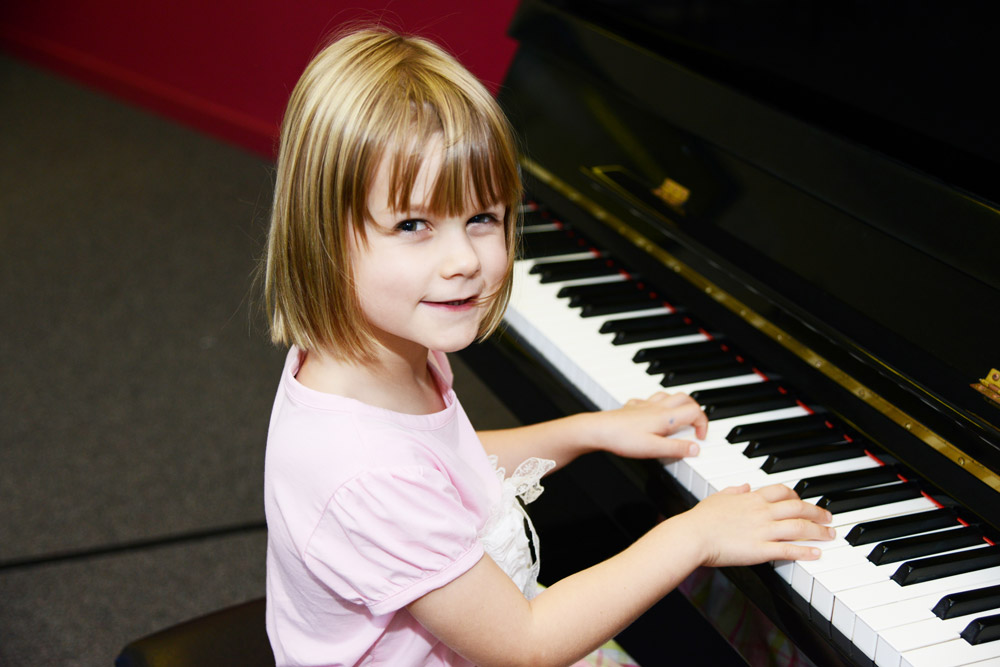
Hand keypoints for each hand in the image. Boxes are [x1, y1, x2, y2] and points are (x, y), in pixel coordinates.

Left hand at [590, 391, 708, 459]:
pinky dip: (656, 403)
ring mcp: (644, 405)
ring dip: (678, 403)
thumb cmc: (623, 439)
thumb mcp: (653, 449)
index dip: (703, 424)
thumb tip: (696, 449)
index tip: (700, 438)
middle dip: (695, 409)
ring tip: (679, 417)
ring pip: (668, 395)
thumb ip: (676, 448)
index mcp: (666, 417)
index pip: (695, 412)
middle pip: (685, 397)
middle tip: (695, 425)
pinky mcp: (632, 407)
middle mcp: (657, 407)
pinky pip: (648, 399)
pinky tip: (652, 412)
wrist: (598, 430)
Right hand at [680, 483, 834, 565]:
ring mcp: (763, 531)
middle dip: (817, 512)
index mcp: (751, 498)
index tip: (803, 501)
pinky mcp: (761, 550)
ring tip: (830, 535)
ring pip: (799, 527)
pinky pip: (789, 549)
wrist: (693, 535)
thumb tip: (743, 485)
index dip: (797, 496)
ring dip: (818, 531)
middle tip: (828, 517)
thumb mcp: (717, 497)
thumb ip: (733, 490)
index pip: (782, 492)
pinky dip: (806, 551)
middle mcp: (761, 512)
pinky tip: (817, 553)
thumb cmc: (700, 519)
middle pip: (797, 508)